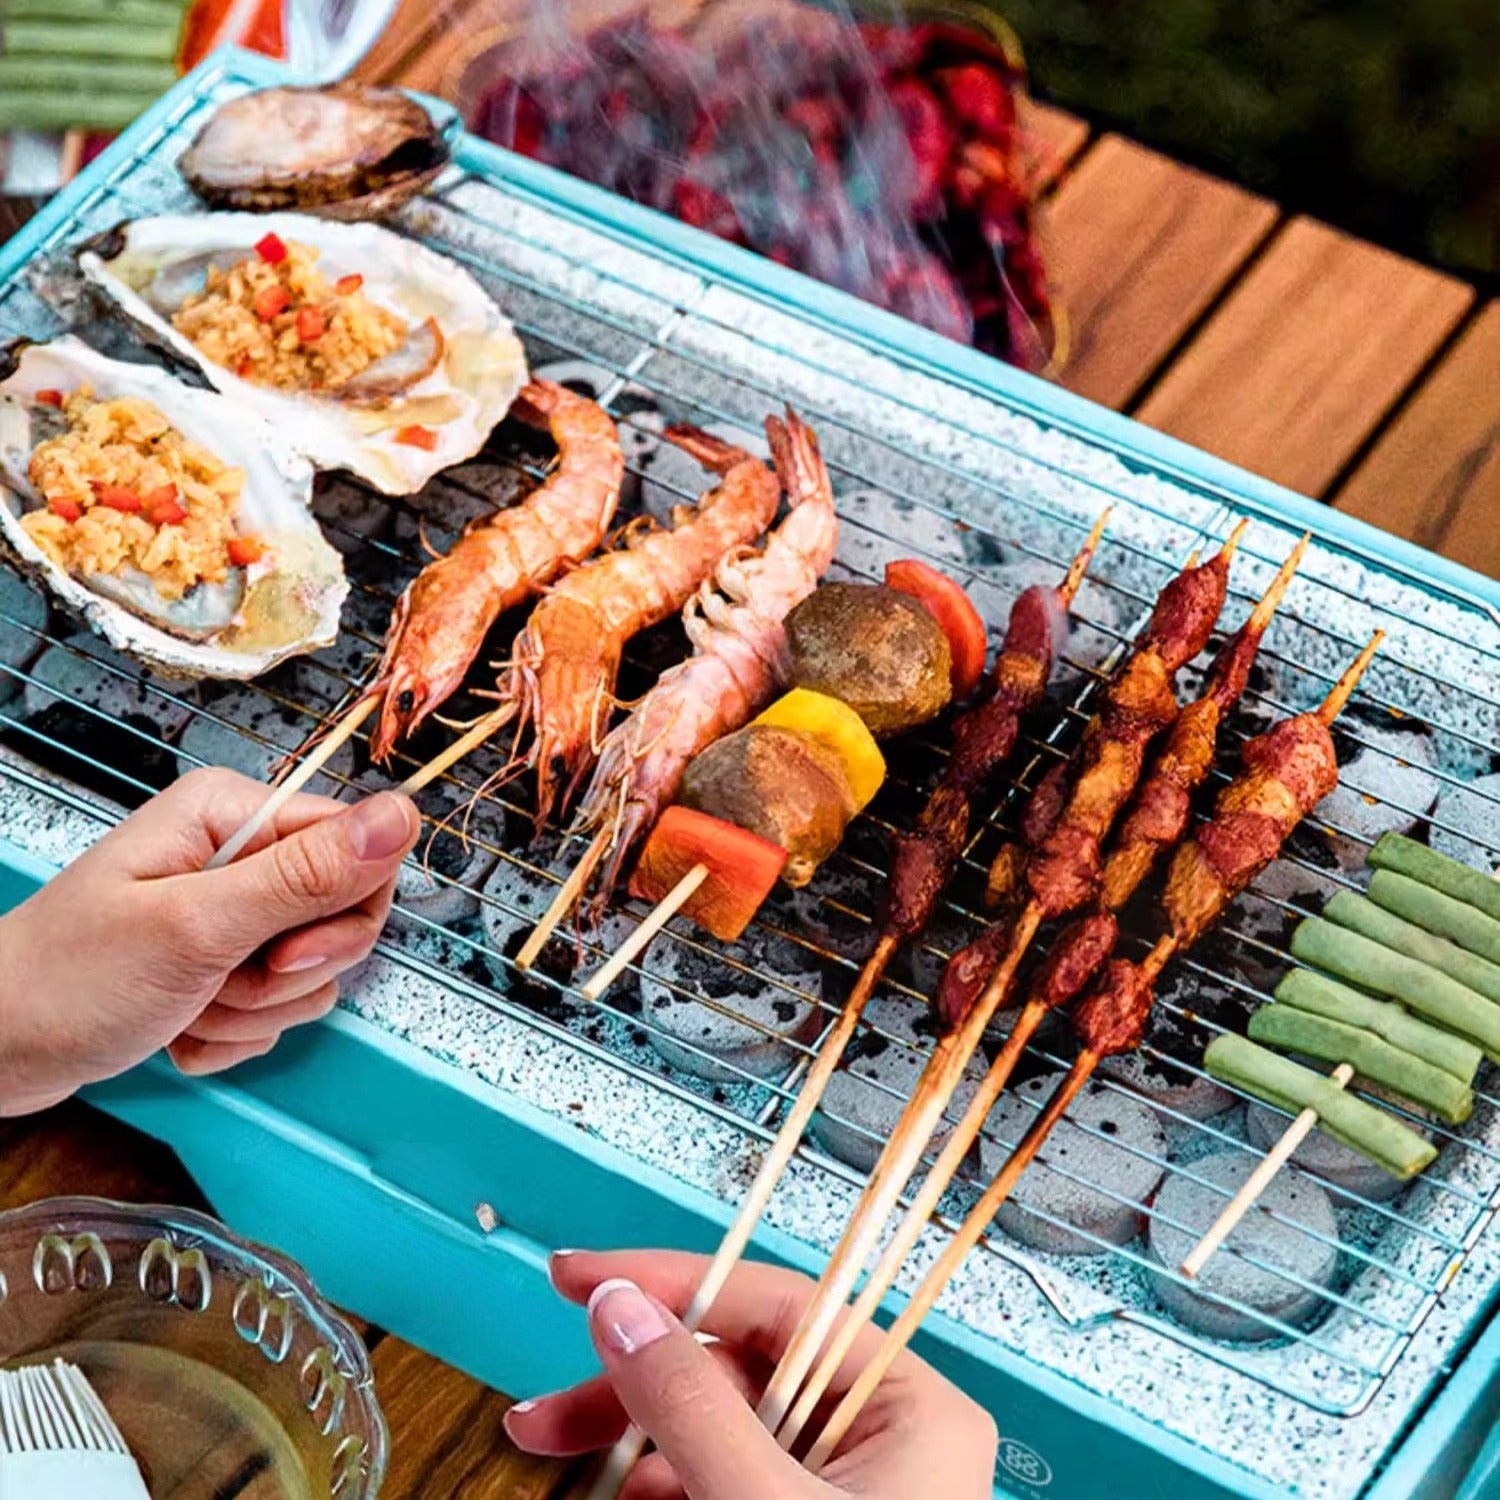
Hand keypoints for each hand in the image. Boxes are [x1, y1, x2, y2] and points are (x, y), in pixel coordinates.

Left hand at [0, 767, 417, 1114]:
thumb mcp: (197, 927)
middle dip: (288, 975)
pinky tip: (180, 1029)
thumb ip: (307, 875)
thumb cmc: (68, 980)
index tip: (282, 953)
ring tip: (186, 1005)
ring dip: (254, 1012)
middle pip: (343, 916)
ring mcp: (232, 911)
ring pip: (312, 975)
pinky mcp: (224, 963)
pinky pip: (277, 1010)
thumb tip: (402, 815)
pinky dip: (232, 1034)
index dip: (339, 915)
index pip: (361, 850)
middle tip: (224, 981)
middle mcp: (239, 854)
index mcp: (234, 816)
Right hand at [505, 1250, 996, 1499]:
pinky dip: (662, 1494)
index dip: (676, 1282)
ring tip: (560, 1464)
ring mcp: (841, 1494)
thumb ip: (690, 1403)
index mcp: (907, 1408)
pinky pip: (720, 1487)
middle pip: (738, 1371)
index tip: (581, 1278)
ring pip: (719, 1432)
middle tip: (543, 1414)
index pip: (779, 1305)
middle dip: (634, 1388)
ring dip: (635, 1448)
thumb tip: (620, 1304)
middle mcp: (880, 1439)